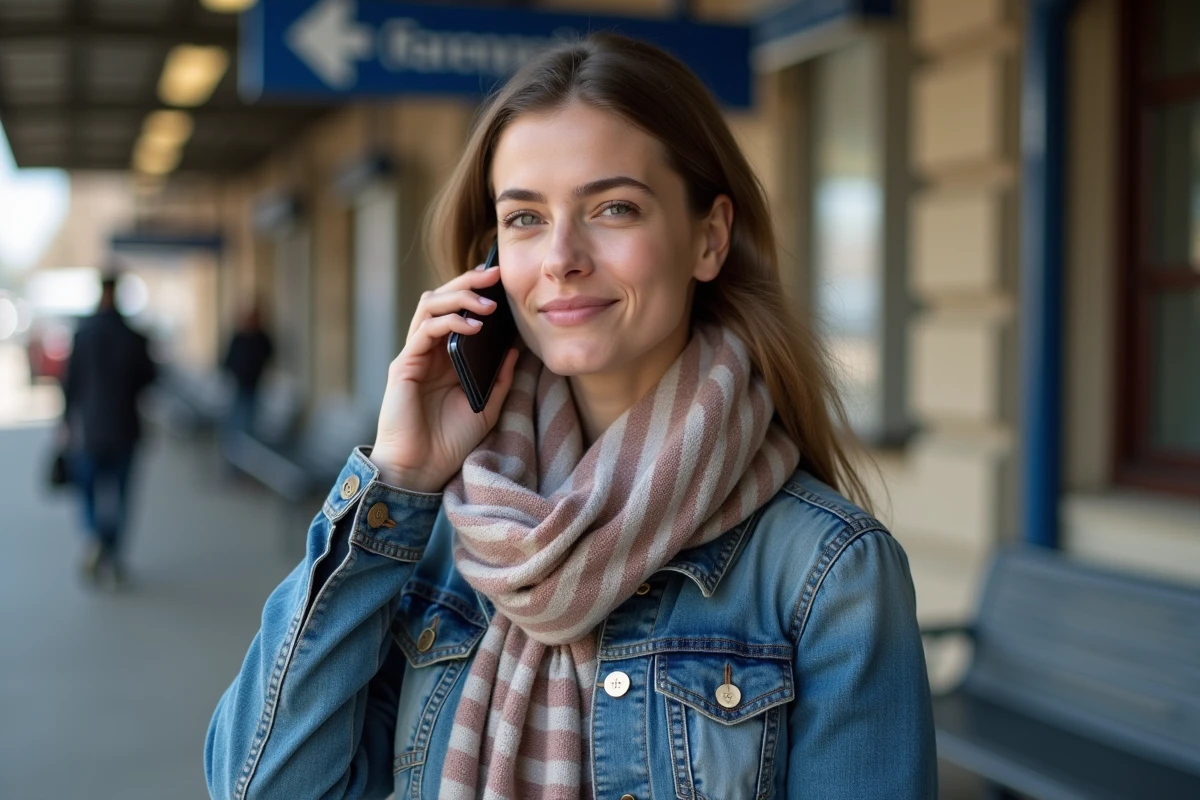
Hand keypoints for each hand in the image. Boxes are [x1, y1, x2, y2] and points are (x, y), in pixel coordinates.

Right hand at [368, 265, 519, 493]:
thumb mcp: (487, 406)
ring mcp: (414, 355)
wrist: (421, 470)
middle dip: (468, 283)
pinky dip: (450, 322)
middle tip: (495, 274)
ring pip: (430, 306)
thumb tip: (516, 347)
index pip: (459, 311)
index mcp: (447, 357)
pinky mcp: (405, 365)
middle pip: (443, 300)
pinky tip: (473, 327)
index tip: (503, 282)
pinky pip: (425, 330)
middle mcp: (428, 350)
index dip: (477, 292)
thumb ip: (500, 377)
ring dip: (459, 297)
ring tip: (487, 303)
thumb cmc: (450, 442)